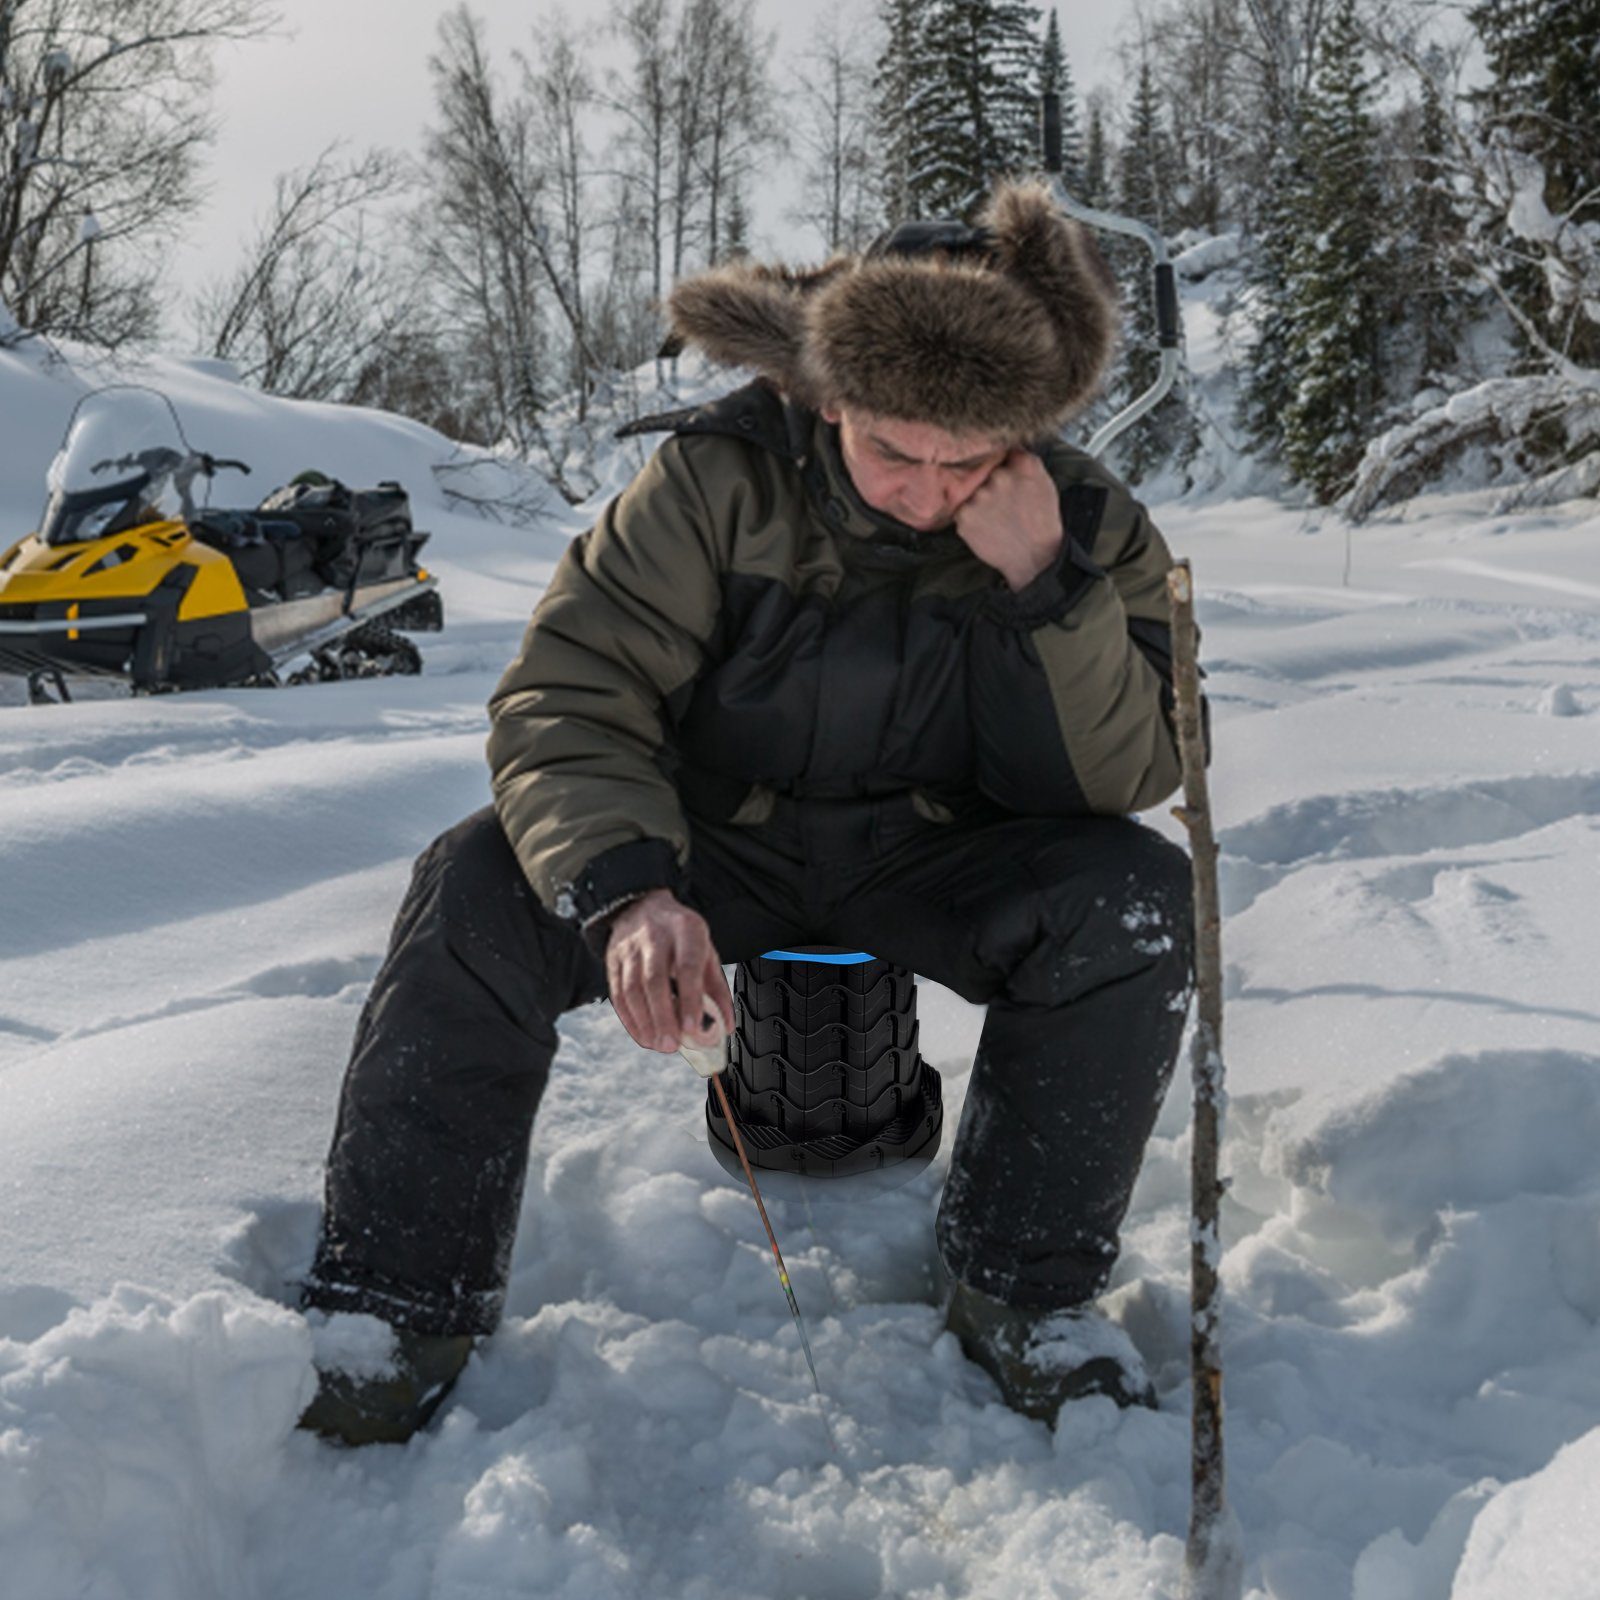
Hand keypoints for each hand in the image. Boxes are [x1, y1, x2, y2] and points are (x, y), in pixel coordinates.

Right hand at [606, 888, 733, 1053]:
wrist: (643, 907)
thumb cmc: (682, 937)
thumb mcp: (706, 951)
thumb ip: (717, 989)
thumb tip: (726, 1027)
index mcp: (686, 930)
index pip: (688, 966)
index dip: (690, 999)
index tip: (693, 1028)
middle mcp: (655, 936)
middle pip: (654, 980)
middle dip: (663, 1017)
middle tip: (671, 1045)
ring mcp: (630, 948)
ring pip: (632, 989)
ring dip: (644, 1022)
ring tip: (658, 1045)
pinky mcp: (612, 960)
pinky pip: (618, 994)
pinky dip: (629, 1020)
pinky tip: (643, 1036)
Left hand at [953, 449, 1062, 590]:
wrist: (1035, 557)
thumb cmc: (1041, 521)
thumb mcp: (1044, 482)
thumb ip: (1024, 461)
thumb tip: (1007, 447)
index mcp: (1023, 465)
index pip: (1001, 450)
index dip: (1000, 461)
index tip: (1002, 471)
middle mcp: (1000, 477)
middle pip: (984, 469)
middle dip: (989, 481)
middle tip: (1001, 502)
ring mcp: (980, 496)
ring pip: (972, 490)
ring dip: (978, 500)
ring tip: (996, 517)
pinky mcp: (964, 516)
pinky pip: (962, 509)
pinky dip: (970, 517)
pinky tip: (986, 526)